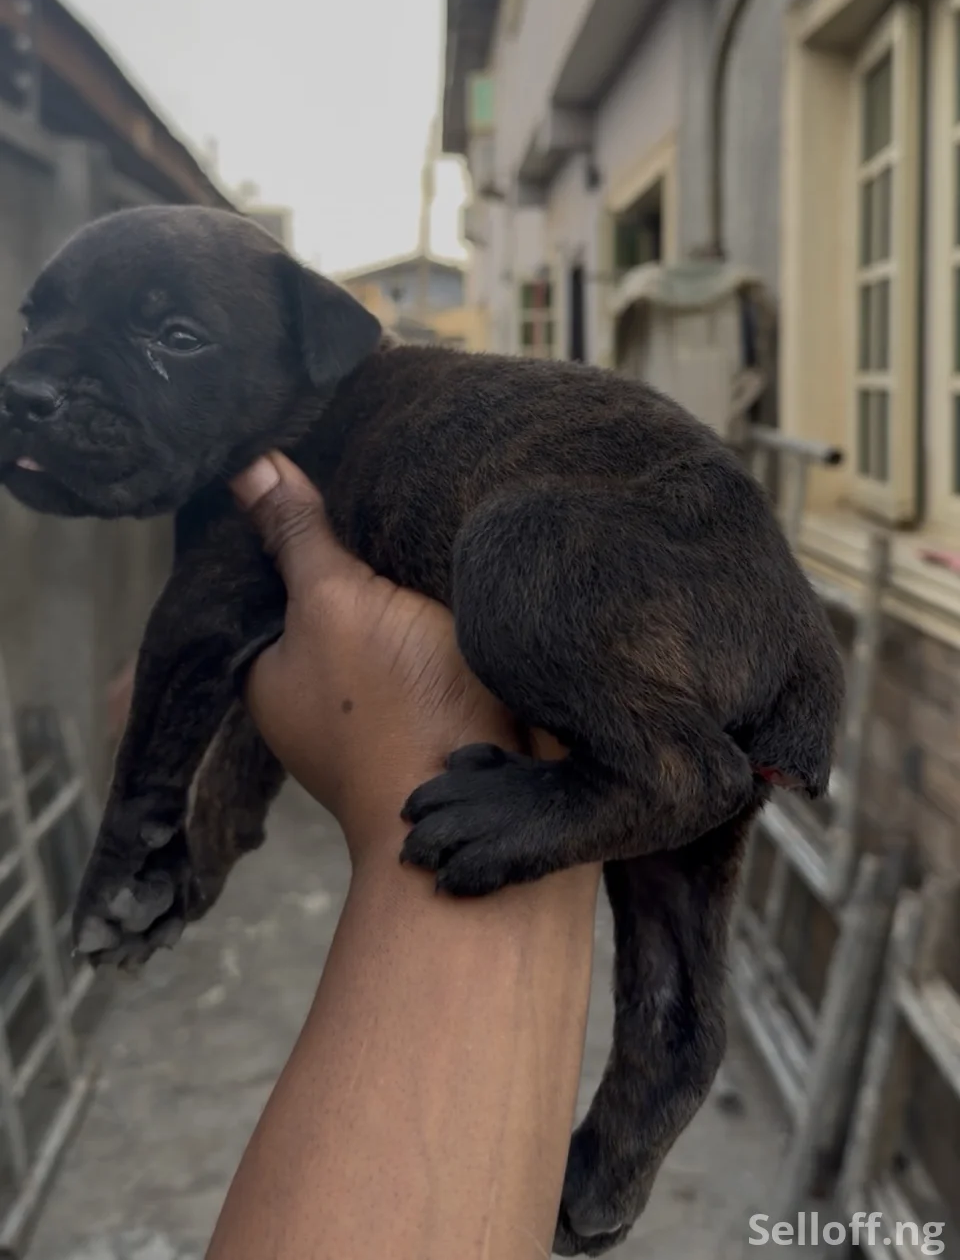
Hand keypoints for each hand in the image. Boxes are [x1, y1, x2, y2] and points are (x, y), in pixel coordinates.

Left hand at [230, 452, 524, 864]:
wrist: (499, 808)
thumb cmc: (398, 712)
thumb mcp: (334, 602)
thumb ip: (296, 535)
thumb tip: (246, 464)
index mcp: (270, 665)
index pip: (262, 567)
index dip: (285, 512)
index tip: (311, 454)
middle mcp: (320, 681)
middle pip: (327, 582)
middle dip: (352, 535)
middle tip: (379, 459)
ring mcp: (384, 693)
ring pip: (387, 602)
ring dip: (406, 565)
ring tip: (427, 490)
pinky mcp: (444, 695)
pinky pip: (435, 626)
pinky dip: (446, 595)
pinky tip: (465, 548)